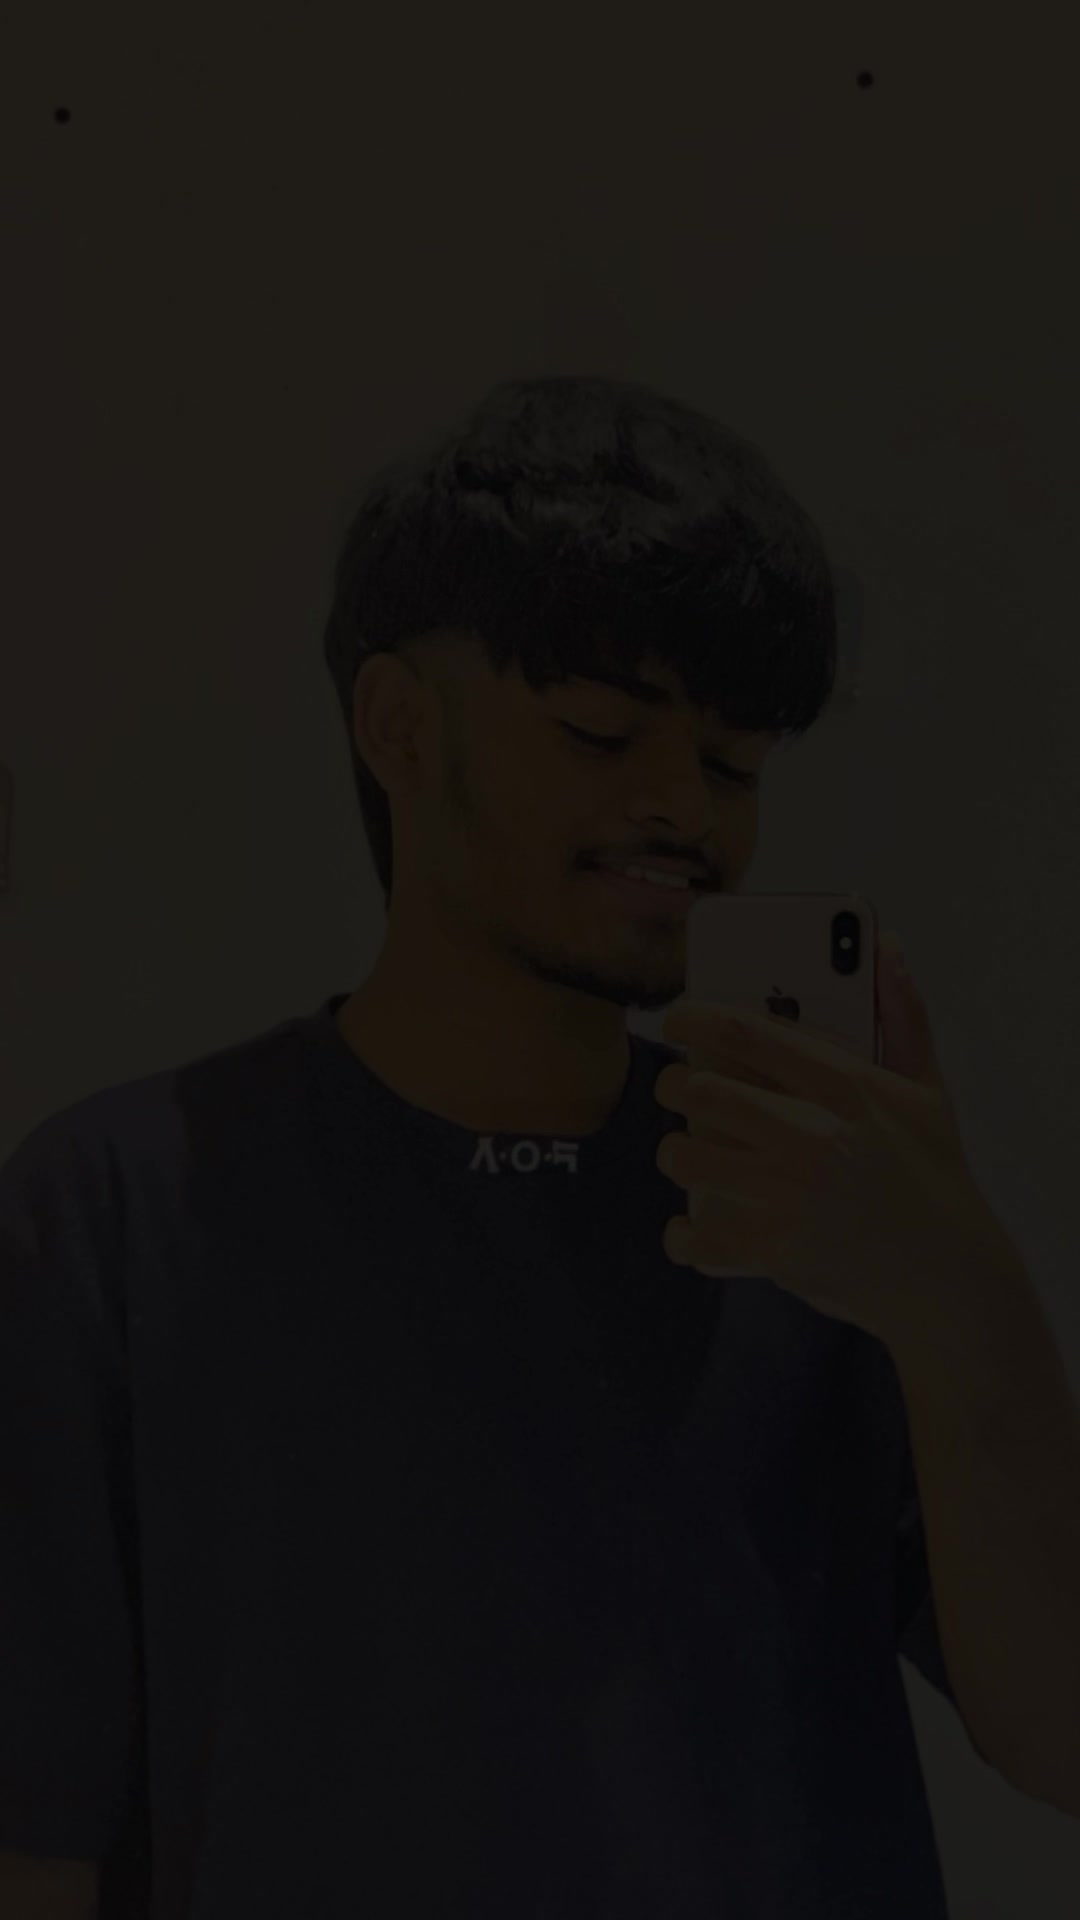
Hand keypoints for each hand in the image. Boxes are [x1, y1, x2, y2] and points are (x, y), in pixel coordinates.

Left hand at [654, 932, 1022, 1349]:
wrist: (950, 1277)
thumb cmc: (934, 1175)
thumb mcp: (928, 1090)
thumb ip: (904, 1012)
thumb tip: (886, 944)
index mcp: (848, 1088)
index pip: (747, 1033)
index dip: (694, 1018)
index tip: (677, 1017)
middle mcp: (815, 1137)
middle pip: (702, 1092)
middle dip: (675, 1085)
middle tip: (679, 1088)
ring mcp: (792, 1196)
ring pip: (687, 1157)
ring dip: (674, 1151)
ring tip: (686, 1149)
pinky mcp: (776, 1250)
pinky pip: (697, 1235)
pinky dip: (683, 1233)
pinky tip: (689, 1225)